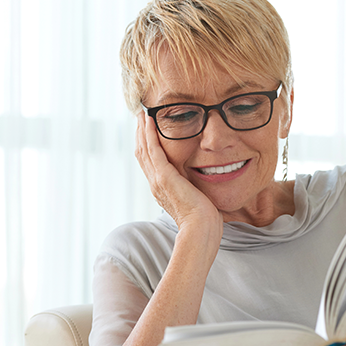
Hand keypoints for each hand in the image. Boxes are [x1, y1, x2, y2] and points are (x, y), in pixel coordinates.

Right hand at [135, 110, 221, 234]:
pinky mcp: (164, 177)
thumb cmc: (204, 220)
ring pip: (144, 150)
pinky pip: (152, 151)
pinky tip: (149, 121)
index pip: (150, 163)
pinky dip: (149, 134)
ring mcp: (157, 181)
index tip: (148, 131)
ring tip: (143, 114)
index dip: (147, 146)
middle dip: (141, 134)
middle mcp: (156, 184)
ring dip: (142, 130)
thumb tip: (203, 186)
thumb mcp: (198, 200)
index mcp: (162, 190)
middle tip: (141, 116)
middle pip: (142, 154)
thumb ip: (196, 189)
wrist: (201, 230)